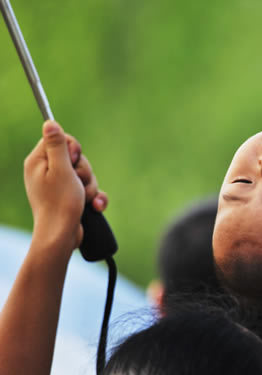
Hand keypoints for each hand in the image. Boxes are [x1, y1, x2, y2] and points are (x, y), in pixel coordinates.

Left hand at [24, 121, 107, 249]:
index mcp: (39, 162)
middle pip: (76, 158)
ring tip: (85, 199)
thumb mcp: (61, 169)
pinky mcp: (70, 198)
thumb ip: (57, 145)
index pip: (61, 140)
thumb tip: (50, 122)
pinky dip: (94, 198)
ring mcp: (59, 186)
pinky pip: (88, 190)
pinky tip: (94, 207)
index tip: (72, 161)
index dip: (73, 150)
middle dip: (85, 171)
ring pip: (85, 175)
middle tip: (78, 182)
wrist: (62, 237)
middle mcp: (47, 172)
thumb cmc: (60, 203)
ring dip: (91, 186)